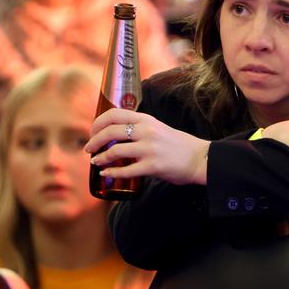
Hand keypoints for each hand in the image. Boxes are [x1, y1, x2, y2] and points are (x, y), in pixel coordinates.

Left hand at [85, 108, 209, 185]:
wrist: (200, 159)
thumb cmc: (178, 145)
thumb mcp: (158, 128)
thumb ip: (140, 128)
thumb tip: (116, 135)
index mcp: (147, 120)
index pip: (114, 114)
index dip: (98, 123)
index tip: (92, 132)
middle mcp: (146, 131)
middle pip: (110, 131)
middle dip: (94, 140)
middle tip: (89, 149)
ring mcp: (149, 149)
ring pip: (115, 150)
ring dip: (101, 157)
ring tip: (96, 162)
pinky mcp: (152, 166)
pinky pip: (126, 170)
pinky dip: (112, 172)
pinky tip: (106, 174)